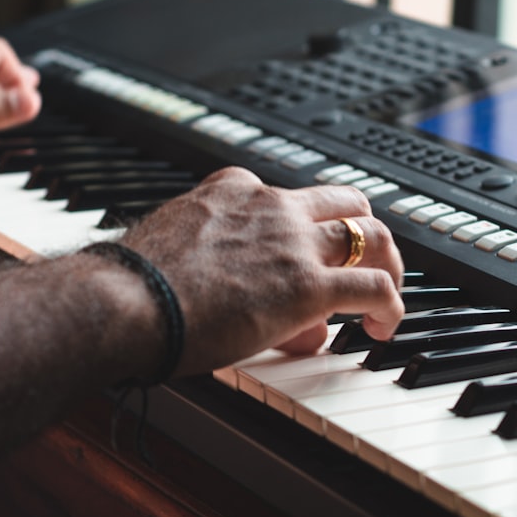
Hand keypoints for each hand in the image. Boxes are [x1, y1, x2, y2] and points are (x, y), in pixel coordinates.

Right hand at [121, 167, 404, 374]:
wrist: (124, 303)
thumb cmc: (135, 288)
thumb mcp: (177, 252)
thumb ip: (218, 266)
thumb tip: (243, 295)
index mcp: (234, 190)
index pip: (289, 196)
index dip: (303, 233)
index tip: (297, 263)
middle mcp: (271, 206)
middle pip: (346, 202)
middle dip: (363, 233)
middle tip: (366, 264)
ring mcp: (293, 243)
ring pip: (371, 236)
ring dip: (388, 265)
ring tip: (385, 297)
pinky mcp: (307, 285)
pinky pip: (374, 286)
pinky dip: (391, 305)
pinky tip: (383, 327)